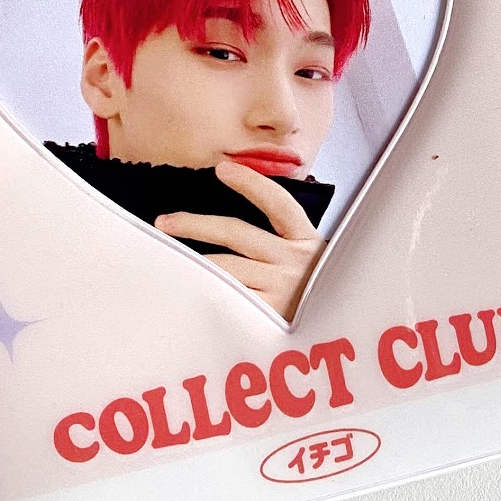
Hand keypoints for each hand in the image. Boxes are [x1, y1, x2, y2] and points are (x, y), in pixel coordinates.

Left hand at [155, 161, 325, 322]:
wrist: (336, 331)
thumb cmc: (313, 292)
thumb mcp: (309, 258)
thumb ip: (280, 238)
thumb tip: (233, 217)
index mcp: (305, 240)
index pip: (278, 203)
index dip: (251, 183)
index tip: (223, 169)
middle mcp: (294, 262)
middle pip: (236, 233)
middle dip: (195, 224)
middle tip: (164, 222)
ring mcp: (279, 290)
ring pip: (223, 268)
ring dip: (191, 262)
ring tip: (168, 261)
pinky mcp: (266, 317)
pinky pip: (225, 298)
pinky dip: (204, 291)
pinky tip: (187, 289)